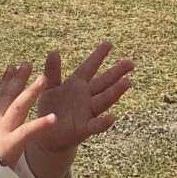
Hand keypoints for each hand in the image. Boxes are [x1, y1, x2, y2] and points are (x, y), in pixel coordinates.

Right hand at [0, 63, 57, 167]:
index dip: (5, 82)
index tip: (11, 67)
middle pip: (7, 96)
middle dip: (17, 79)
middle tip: (27, 63)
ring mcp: (2, 133)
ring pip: (18, 108)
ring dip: (31, 92)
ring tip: (44, 78)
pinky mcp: (10, 145)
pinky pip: (27, 132)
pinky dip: (40, 124)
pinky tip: (53, 118)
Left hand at [23, 42, 134, 177]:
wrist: (46, 134)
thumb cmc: (51, 109)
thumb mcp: (50, 88)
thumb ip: (52, 72)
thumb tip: (54, 52)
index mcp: (77, 84)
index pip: (90, 67)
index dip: (98, 56)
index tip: (109, 43)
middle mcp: (85, 96)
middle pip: (103, 82)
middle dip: (116, 72)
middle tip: (130, 63)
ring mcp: (86, 112)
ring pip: (103, 100)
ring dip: (115, 92)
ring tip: (127, 83)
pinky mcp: (83, 128)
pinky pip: (96, 125)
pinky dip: (104, 122)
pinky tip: (113, 117)